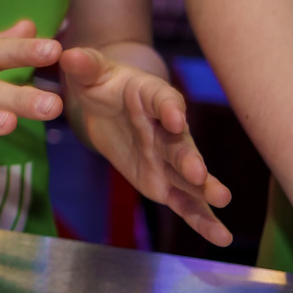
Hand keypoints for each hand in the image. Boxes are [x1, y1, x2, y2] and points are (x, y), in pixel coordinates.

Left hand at [60, 45, 232, 244]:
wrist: (102, 103)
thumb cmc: (101, 81)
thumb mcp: (89, 71)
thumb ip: (83, 65)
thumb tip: (71, 55)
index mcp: (152, 96)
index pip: (164, 100)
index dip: (169, 108)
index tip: (173, 117)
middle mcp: (167, 129)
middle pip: (180, 144)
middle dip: (189, 158)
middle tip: (198, 173)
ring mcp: (167, 159)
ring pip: (188, 177)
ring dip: (204, 189)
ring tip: (221, 201)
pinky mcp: (162, 183)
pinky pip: (183, 202)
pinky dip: (201, 219)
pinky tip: (220, 237)